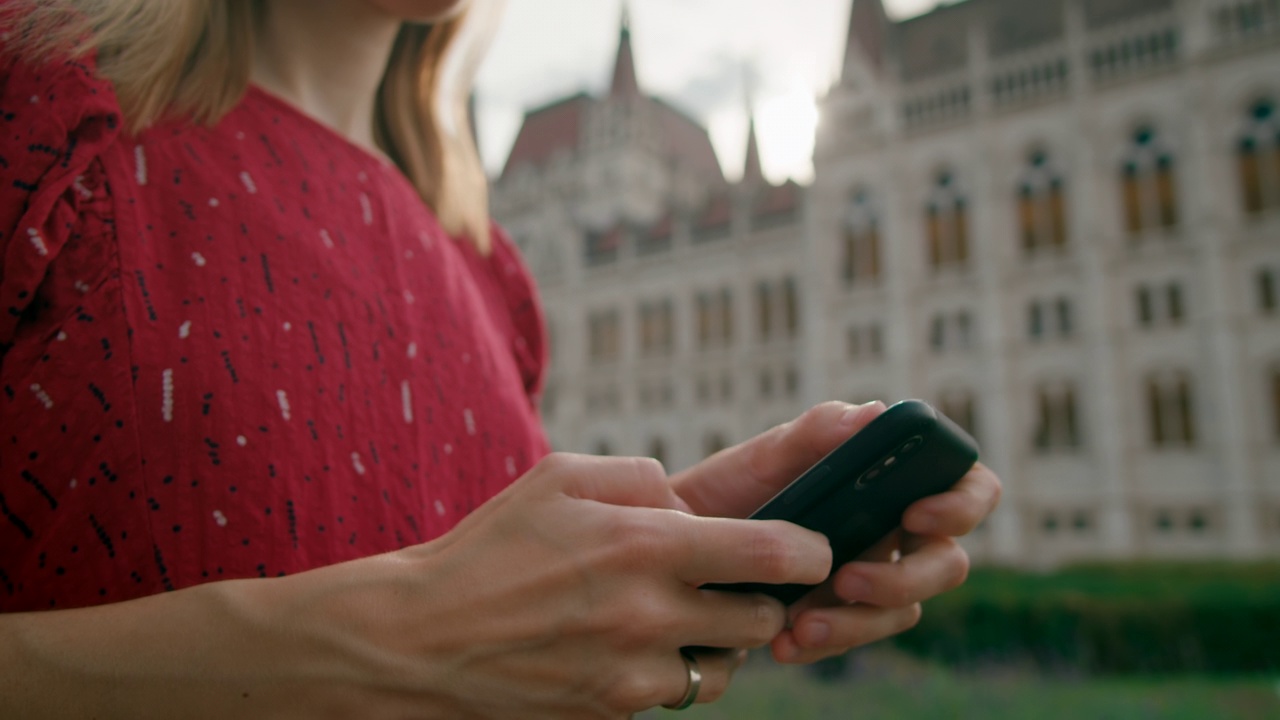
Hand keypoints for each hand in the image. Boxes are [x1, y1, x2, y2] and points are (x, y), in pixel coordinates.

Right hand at [255, 453, 832, 717]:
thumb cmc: (491, 546)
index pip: (770, 553)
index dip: (808, 550)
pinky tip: (641, 647)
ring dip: (720, 641)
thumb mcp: (558, 477)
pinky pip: (679, 696)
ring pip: (727, 666)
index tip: (810, 548)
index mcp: (642, 544)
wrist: (423, 637)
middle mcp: (648, 613)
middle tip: (734, 580)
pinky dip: (676, 673)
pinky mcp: (614, 712)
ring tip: (681, 615)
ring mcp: (633, 672)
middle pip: (761, 617)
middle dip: (759, 597)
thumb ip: (638, 477)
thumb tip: (687, 502)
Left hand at [669, 401, 1001, 663]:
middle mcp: (895, 529)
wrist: (674, 547)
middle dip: (906, 578)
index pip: (968, 486)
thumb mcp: (764, 457)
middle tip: (847, 580)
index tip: (914, 515)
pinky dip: (825, 641)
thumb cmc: (729, 489)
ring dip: (859, 621)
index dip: (961, 504)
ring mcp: (872, 576)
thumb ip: (817, 434)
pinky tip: (782, 642)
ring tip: (799, 624)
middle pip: (946, 562)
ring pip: (904, 609)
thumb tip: (874, 414)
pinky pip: (855, 636)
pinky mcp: (841, 618)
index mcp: (895, 480)